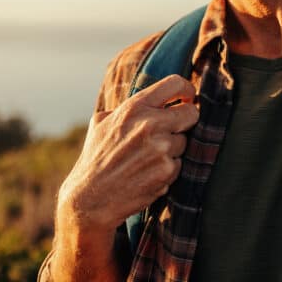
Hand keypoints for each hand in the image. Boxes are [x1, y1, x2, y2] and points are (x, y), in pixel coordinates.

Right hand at [57, 75, 198, 233]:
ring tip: (146, 159)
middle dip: (186, 121)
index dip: (186, 90)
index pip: (175, 84)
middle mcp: (150, 124)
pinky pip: (179, 164)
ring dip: (172, 150)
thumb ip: (126, 108)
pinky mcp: (167, 170)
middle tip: (173, 130)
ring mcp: (161, 148)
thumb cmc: (95, 158)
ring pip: (184, 142)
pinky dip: (167, 170)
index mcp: (134, 108)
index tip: (187, 98)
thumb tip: (149, 100)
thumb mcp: (102, 123)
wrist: (90, 198)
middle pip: (191, 114)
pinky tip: (147, 174)